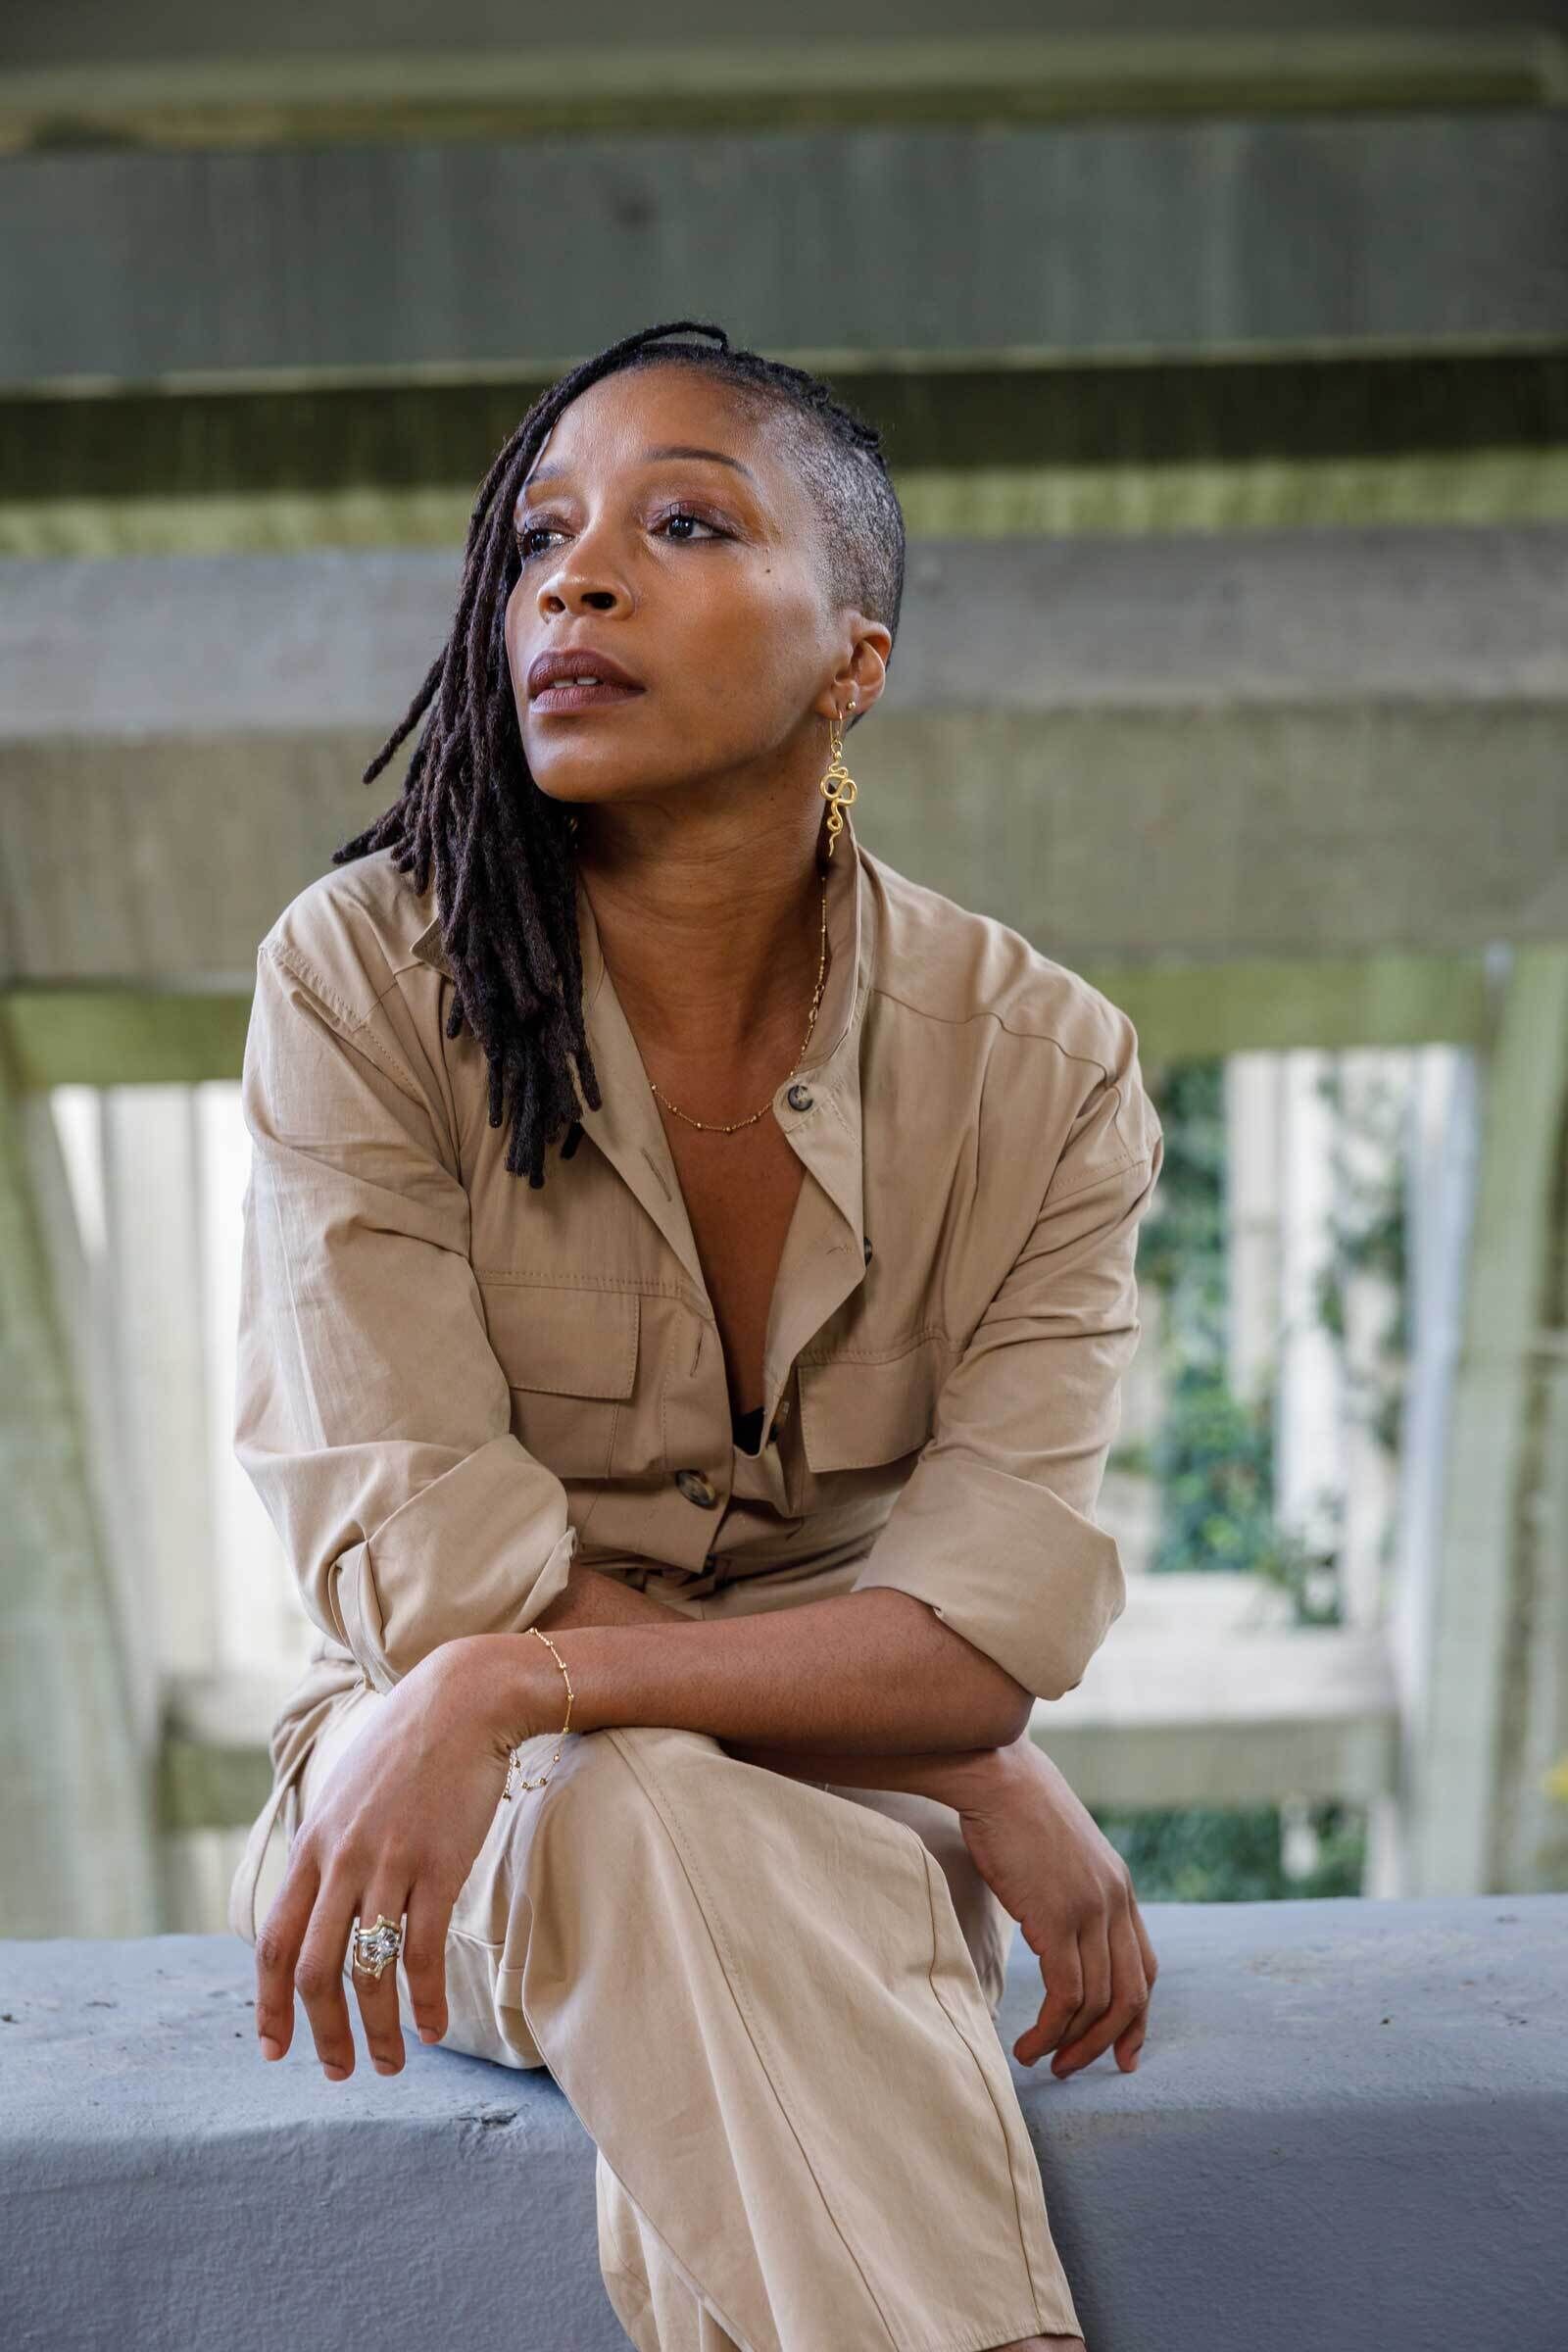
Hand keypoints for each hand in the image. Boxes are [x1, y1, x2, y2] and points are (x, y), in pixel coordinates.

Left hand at [252, 1634, 551, 2079]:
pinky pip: (423, 1950)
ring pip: (367, 1969)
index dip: (269, 2004)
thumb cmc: (408, 1749)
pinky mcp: (437, 1864)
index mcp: (312, 1846)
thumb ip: (327, 1848)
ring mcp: (387, 1863)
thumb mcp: (346, 1794)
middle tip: (340, 2071)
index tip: (274, 2049)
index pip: (273, 1942)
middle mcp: (340, 1860)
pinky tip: (431, 2026)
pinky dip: (423, 1999)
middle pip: (313, 1969)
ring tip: (388, 2063)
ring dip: (375, 2029)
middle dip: (323, 2033)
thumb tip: (316, 1901)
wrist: (463, 1700)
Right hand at [955, 1738, 1156, 2079]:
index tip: (1124, 2054)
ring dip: (1070, 2043)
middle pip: (1130, 1995)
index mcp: (1119, 1887)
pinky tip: (1027, 2043)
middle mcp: (1115, 1901)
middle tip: (1075, 2068)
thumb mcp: (1059, 1852)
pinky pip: (1065, 1995)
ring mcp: (1089, 1910)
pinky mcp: (1057, 1918)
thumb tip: (1054, 1926)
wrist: (994, 1773)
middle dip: (1105, 2042)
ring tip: (1040, 2059)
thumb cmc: (1012, 1808)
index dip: (1137, 2018)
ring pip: (1096, 2002)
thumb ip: (1071, 1890)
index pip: (1145, 1968)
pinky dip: (1050, 2030)